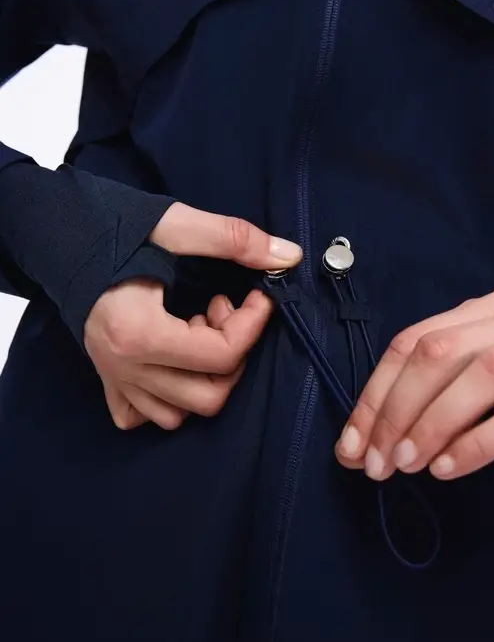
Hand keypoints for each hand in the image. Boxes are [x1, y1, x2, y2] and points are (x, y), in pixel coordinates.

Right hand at [85, 203, 301, 429]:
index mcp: (139, 332)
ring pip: (180, 413)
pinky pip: (140, 416)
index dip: (253, 325)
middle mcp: (124, 367)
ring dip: (203, 377)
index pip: (221, 356)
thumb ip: (234, 239)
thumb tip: (289, 256)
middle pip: (208, 395)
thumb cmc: (112, 227)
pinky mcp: (106, 379)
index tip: (257, 294)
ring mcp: (113, 378)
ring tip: (195, 331)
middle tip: (221, 310)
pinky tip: (173, 359)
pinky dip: (167, 398)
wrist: (57, 233)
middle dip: (231, 353)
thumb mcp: (176, 225)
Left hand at [335, 290, 493, 479]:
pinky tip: (448, 468)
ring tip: (407, 465)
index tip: (351, 445)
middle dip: (395, 411)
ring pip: (482, 374)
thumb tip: (360, 444)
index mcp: (489, 311)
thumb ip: (431, 398)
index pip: (414, 342)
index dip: (374, 394)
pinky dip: (479, 442)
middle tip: (376, 464)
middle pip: (439, 352)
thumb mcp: (481, 383)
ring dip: (433, 423)